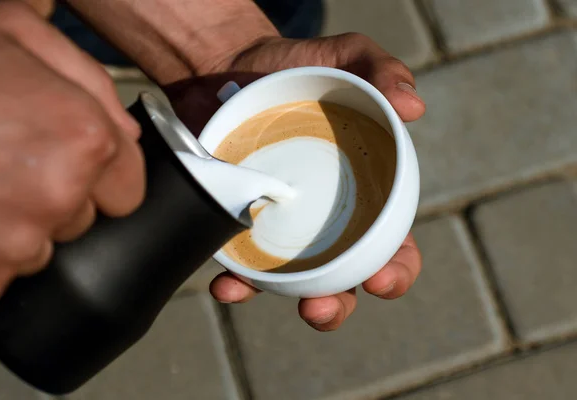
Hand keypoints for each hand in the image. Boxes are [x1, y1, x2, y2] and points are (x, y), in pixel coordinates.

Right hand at [0, 1, 144, 309]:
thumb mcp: (22, 33)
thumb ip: (93, 85)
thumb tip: (127, 134)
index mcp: (83, 139)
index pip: (129, 193)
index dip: (101, 178)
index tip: (68, 162)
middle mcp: (56, 196)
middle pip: (80, 221)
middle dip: (53, 197)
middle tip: (3, 161)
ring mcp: (10, 242)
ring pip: (35, 251)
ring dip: (11, 227)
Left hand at [165, 33, 423, 330]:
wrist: (231, 66)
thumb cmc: (299, 69)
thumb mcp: (344, 58)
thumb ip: (379, 70)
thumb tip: (412, 105)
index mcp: (363, 196)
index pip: (392, 247)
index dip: (394, 271)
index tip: (382, 278)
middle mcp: (325, 222)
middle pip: (342, 280)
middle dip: (337, 306)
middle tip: (321, 306)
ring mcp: (280, 228)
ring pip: (291, 285)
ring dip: (286, 303)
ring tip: (268, 299)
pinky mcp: (239, 224)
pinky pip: (240, 264)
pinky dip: (236, 283)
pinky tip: (227, 284)